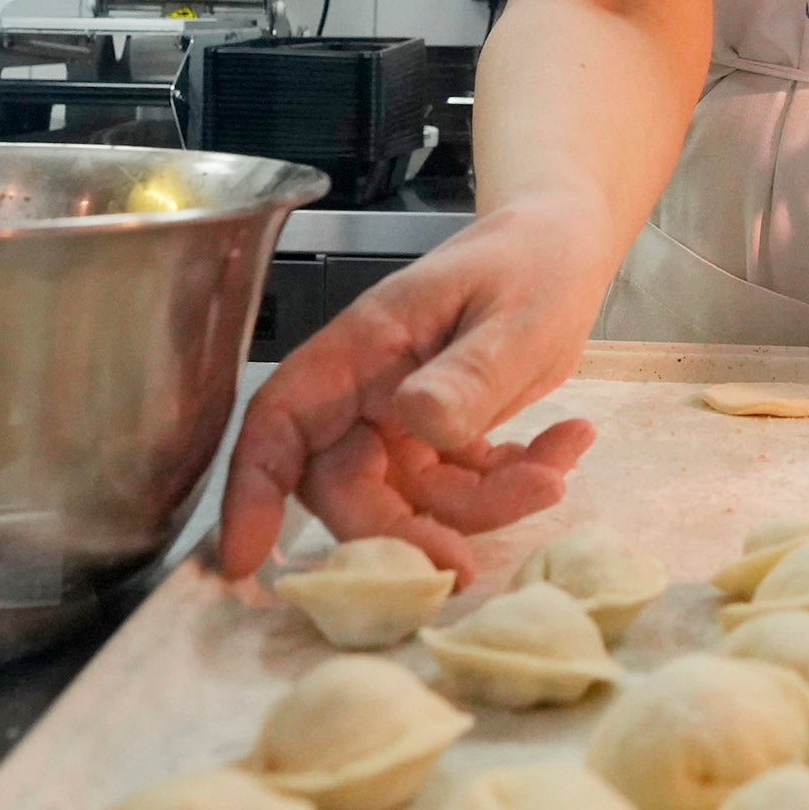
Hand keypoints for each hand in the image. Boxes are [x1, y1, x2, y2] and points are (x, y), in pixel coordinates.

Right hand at [217, 200, 612, 577]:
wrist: (565, 245)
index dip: (252, 489)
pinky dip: (513, 485)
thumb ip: (469, 372)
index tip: (243, 558)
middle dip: (406, 532)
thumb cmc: (530, 257)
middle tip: (470, 564)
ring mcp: (406, 421)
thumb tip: (418, 422)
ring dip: (484, 504)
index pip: (281, 421)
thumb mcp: (514, 312)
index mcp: (362, 349)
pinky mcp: (449, 440)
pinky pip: (464, 489)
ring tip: (555, 469)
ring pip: (416, 500)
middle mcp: (371, 392)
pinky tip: (565, 445)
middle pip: (349, 487)